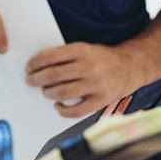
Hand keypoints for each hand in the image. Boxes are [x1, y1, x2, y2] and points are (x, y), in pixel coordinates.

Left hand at [26, 42, 142, 117]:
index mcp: (82, 50)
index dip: (35, 63)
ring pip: (62, 93)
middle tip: (30, 81)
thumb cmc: (101, 58)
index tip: (29, 67)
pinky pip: (76, 111)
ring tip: (44, 91)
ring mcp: (96, 85)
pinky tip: (57, 105)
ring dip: (47, 93)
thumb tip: (38, 67)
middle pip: (53, 76)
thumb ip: (65, 56)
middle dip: (36, 79)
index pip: (50, 57)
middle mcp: (89, 67)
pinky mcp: (101, 100)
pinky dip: (62, 110)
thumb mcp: (84, 48)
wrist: (131, 67)